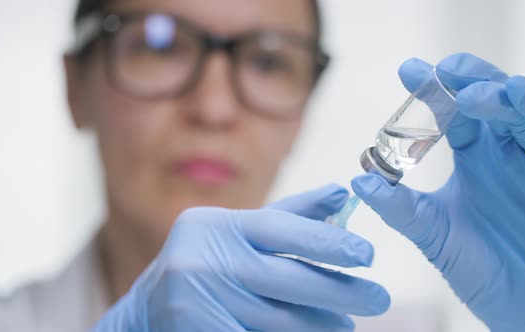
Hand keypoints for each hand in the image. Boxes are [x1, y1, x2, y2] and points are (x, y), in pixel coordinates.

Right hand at [92, 185, 388, 331]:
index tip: (366, 254)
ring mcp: (195, 302)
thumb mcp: (238, 233)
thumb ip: (291, 215)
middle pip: (285, 278)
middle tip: (377, 297)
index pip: (279, 228)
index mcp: (216, 226)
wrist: (147, 312)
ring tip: (347, 324)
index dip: (326, 240)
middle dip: (337, 291)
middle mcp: (202, 261)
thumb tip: (342, 193)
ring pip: (278, 320)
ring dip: (320, 325)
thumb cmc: (206, 263)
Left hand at [352, 53, 524, 330]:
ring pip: (517, 108)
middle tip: (437, 72)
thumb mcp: (429, 231)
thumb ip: (397, 206)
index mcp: (472, 155)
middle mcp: (501, 149)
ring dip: (494, 92)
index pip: (450, 112)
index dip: (430, 90)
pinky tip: (515, 93)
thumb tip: (359, 180)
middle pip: (485, 98)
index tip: (407, 70)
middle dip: (462, 79)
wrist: (521, 303)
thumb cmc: (478, 265)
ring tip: (468, 93)